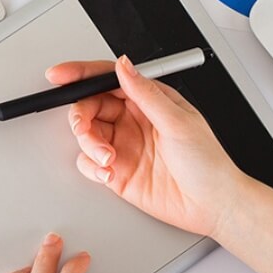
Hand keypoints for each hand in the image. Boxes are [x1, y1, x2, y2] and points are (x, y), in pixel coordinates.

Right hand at [45, 56, 254, 238]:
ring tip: (106, 157)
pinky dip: (91, 166)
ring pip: (87, 134)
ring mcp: (124, 145)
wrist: (212, 205)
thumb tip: (123, 66)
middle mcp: (133, 120)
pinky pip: (89, 163)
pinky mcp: (117, 171)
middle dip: (81, 116)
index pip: (108, 79)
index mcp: (148, 100)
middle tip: (83, 128)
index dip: (81, 75)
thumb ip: (145, 93)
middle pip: (90, 106)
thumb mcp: (177, 121)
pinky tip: (107, 172)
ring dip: (88, 143)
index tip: (61, 76)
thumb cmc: (207, 162)